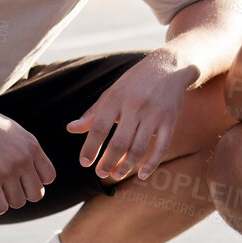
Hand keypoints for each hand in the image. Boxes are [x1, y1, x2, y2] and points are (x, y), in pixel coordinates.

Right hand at [0, 98, 54, 215]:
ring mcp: (6, 171)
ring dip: (8, 200)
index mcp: (32, 147)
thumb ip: (27, 149)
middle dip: (23, 193)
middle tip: (8, 187)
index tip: (22, 178)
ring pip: (18, 202)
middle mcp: (23, 159)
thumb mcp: (13, 131)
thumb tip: (35, 171)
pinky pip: (1, 207)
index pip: (48, 177)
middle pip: (36, 194)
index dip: (36, 181)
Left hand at [67, 57, 189, 181]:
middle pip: (118, 142)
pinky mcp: (170, 121)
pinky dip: (152, 164)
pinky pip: (161, 147)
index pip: (98, 127)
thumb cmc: (134, 83)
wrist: (168, 67)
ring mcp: (154, 114)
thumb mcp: (112, 93)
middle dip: (107, 162)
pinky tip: (142, 175)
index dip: (90, 147)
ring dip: (126, 166)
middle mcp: (135, 106)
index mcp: (116, 98)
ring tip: (116, 175)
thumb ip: (93, 113)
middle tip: (100, 173)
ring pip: (138, 148)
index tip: (84, 163)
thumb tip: (70, 129)